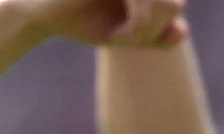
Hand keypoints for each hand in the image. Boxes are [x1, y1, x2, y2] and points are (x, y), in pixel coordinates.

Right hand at [0, 0, 189, 47]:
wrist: (40, 12)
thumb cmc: (82, 20)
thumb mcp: (126, 35)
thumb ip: (158, 36)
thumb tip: (183, 29)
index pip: (173, 3)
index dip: (165, 24)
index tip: (146, 39)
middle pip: (171, 1)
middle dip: (158, 26)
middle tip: (135, 40)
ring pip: (162, 0)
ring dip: (149, 26)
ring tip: (128, 38)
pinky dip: (141, 22)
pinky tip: (125, 36)